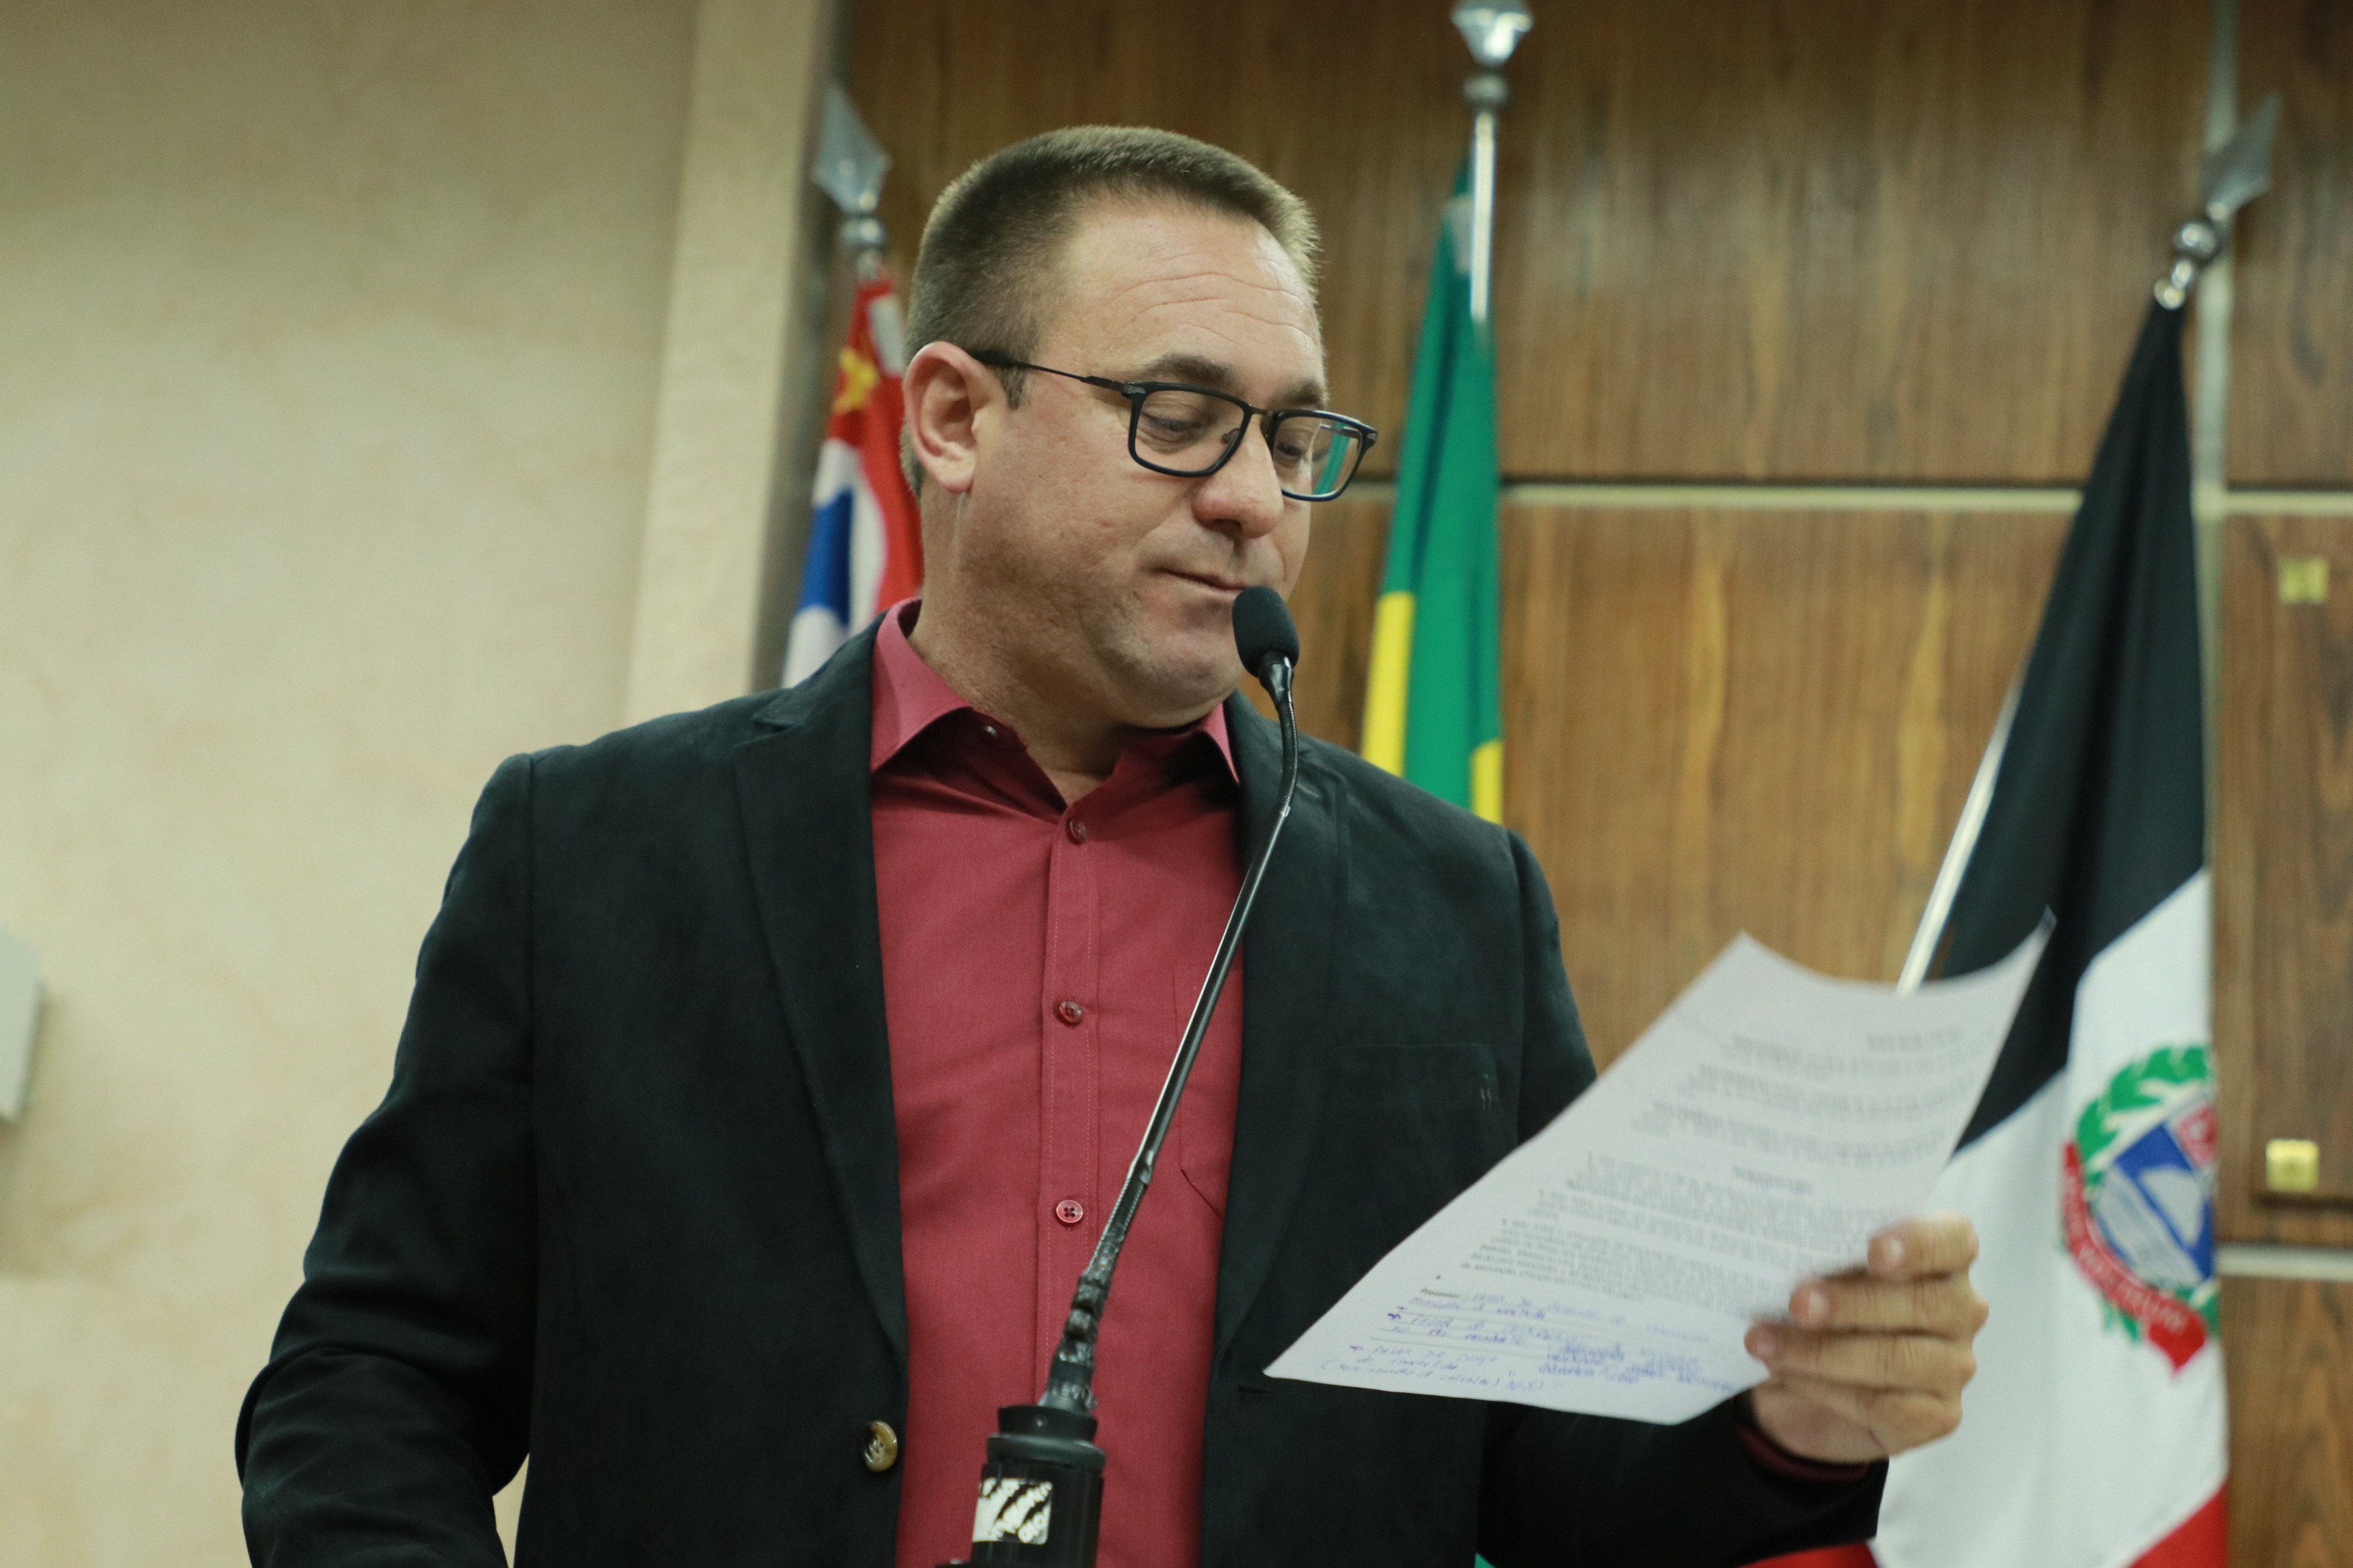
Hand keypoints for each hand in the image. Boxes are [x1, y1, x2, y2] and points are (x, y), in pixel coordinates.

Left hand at [1741, 1213, 1987, 1464]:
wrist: (1810, 1385)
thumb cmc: (1824, 1309)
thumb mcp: (1822, 1271)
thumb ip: (1824, 1253)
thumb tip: (1787, 1247)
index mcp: (1945, 1258)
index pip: (1953, 1240)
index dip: (1918, 1244)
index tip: (1873, 1251)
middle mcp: (1961, 1310)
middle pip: (1922, 1304)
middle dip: (1851, 1303)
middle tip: (1796, 1304)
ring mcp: (1953, 1366)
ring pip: (1897, 1359)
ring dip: (1822, 1351)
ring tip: (1764, 1342)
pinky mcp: (1937, 1416)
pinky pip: (1881, 1404)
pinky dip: (1824, 1387)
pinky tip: (1784, 1371)